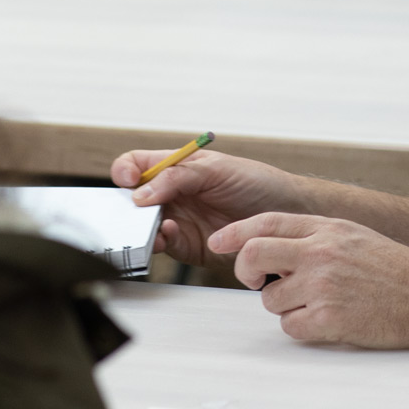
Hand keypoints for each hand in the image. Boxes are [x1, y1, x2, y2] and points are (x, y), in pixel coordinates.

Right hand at [110, 148, 317, 267]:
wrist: (285, 213)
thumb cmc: (256, 182)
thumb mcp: (217, 169)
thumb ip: (179, 177)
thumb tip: (140, 193)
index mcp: (176, 167)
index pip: (137, 164)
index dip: (125, 170)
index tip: (128, 181)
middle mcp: (172, 193)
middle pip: (131, 197)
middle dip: (123, 204)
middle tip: (129, 210)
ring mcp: (177, 218)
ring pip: (142, 224)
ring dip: (139, 226)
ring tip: (151, 224)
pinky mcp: (185, 244)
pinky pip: (160, 244)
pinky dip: (157, 241)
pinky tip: (167, 235)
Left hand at [209, 212, 408, 345]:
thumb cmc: (394, 269)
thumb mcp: (353, 236)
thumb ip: (314, 236)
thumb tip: (272, 246)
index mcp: (328, 228)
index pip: (267, 222)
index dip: (236, 232)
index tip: (219, 241)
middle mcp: (321, 253)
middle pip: (254, 255)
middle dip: (246, 271)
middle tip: (258, 280)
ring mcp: (323, 286)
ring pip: (270, 299)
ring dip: (285, 304)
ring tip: (318, 302)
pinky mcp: (327, 319)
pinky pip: (289, 326)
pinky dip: (302, 327)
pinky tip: (327, 319)